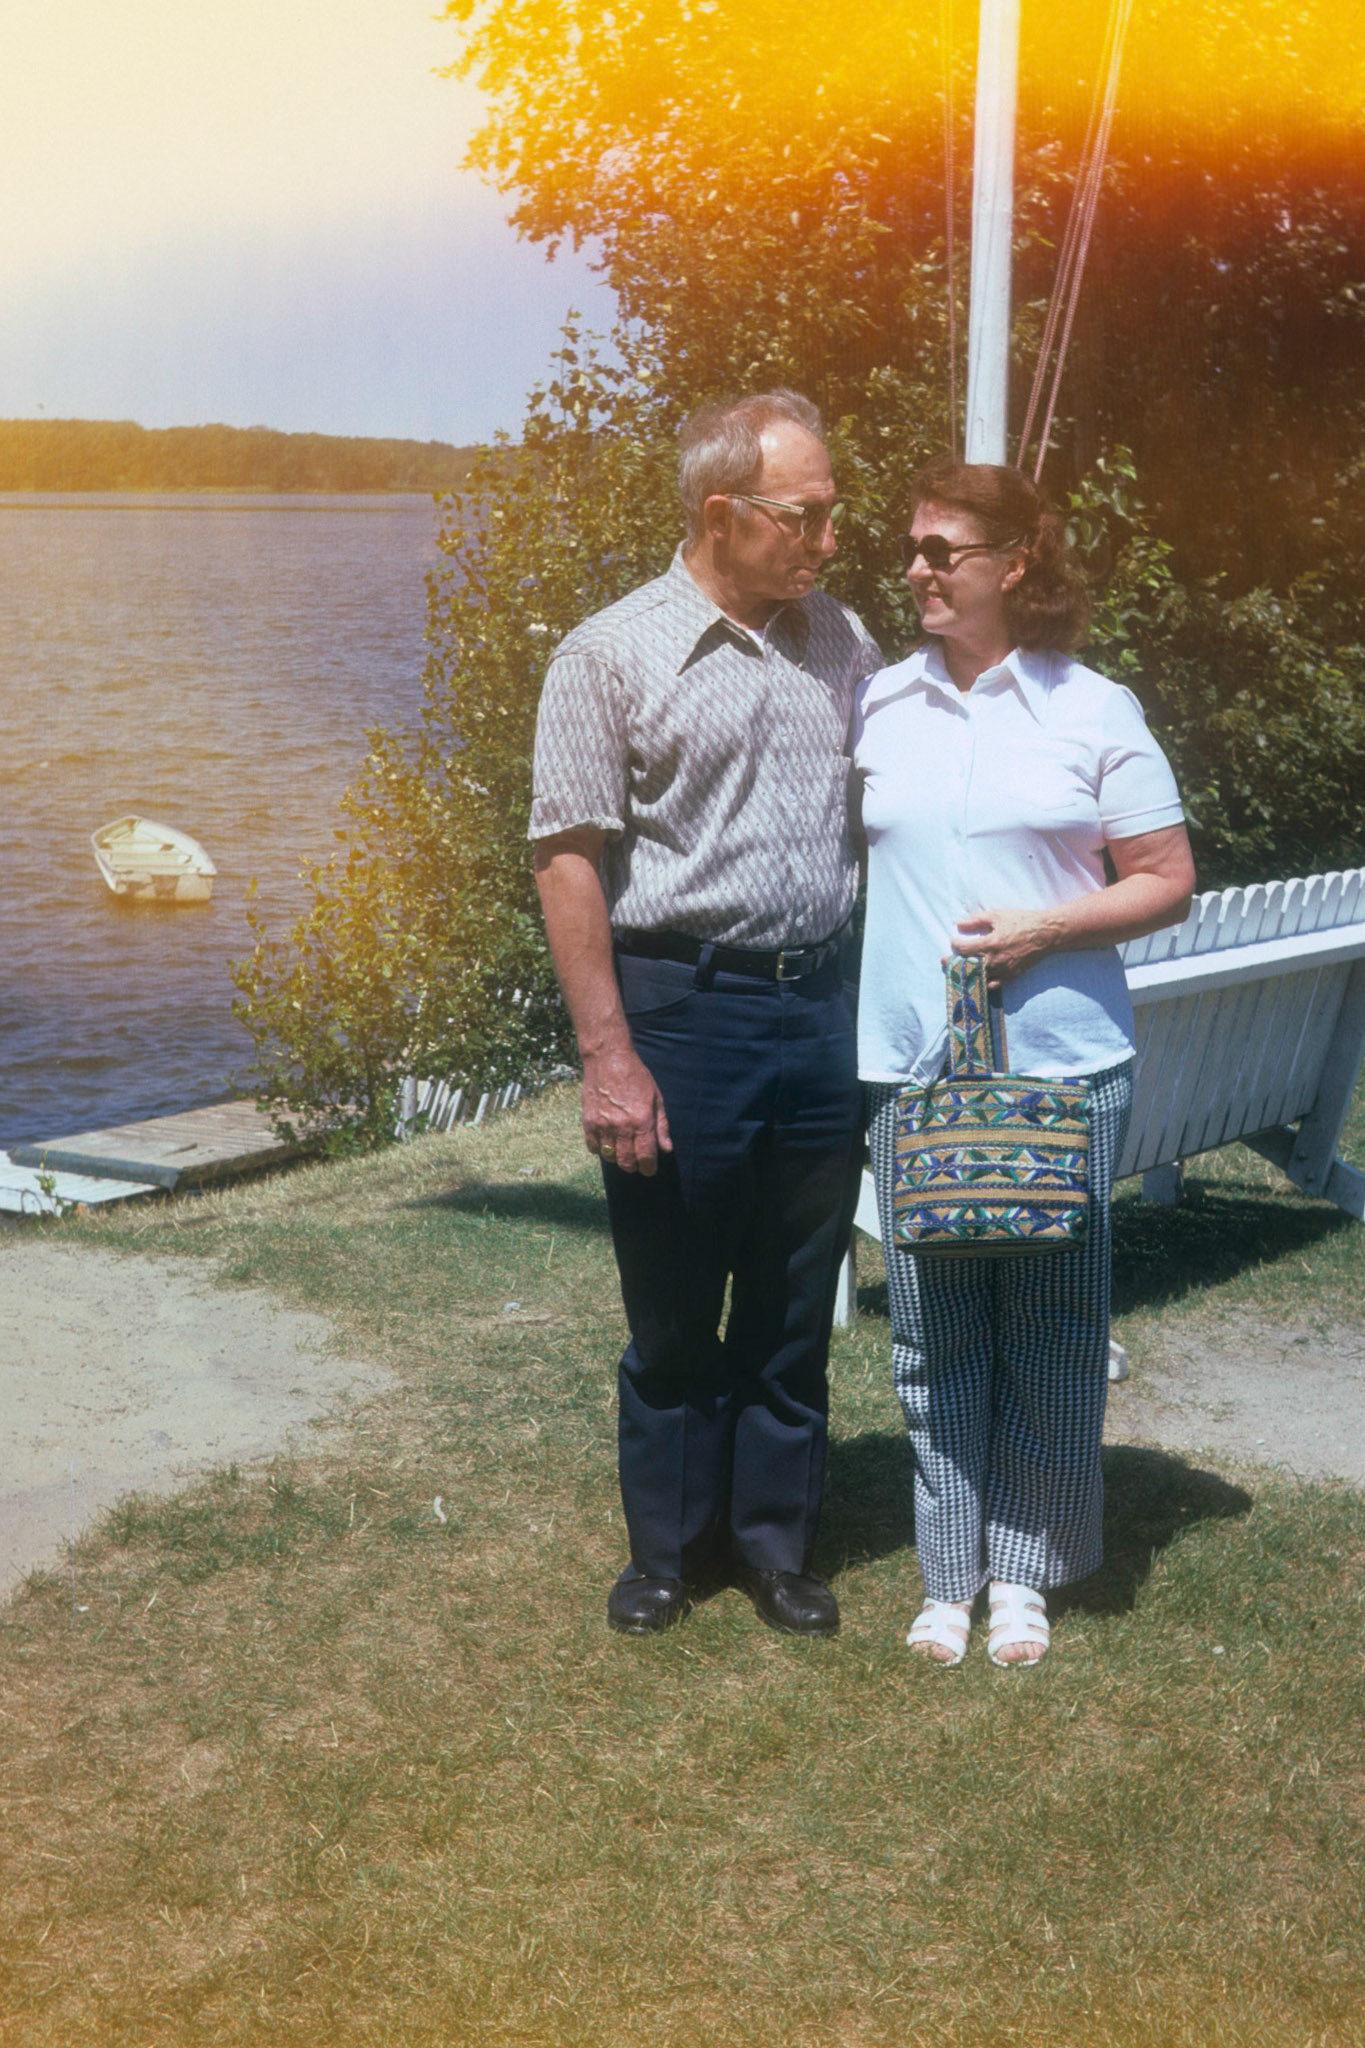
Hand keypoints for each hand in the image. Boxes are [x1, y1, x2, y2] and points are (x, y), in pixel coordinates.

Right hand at [582, 1044, 672, 1175]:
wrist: (608, 1059)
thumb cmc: (636, 1077)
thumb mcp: (656, 1098)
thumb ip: (661, 1126)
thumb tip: (666, 1148)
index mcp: (642, 1121)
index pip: (646, 1157)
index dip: (648, 1168)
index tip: (649, 1169)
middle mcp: (622, 1126)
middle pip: (627, 1161)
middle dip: (634, 1166)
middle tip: (636, 1162)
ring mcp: (603, 1125)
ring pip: (610, 1157)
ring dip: (617, 1158)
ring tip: (622, 1150)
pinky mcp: (588, 1122)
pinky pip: (593, 1148)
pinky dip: (600, 1149)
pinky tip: (607, 1142)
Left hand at [952, 907, 1064, 987]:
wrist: (1046, 934)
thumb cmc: (1022, 922)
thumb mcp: (997, 916)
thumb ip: (976, 921)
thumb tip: (959, 925)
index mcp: (990, 944)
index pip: (963, 949)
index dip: (955, 945)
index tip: (953, 941)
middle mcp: (995, 960)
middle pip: (966, 966)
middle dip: (953, 963)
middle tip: (945, 961)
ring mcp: (1003, 971)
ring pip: (977, 978)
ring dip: (964, 975)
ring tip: (957, 971)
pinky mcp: (1011, 977)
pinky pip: (992, 986)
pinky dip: (981, 984)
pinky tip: (975, 981)